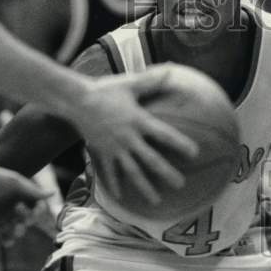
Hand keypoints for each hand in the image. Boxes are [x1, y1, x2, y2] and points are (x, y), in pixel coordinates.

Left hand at [0, 160, 50, 240]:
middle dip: (28, 220)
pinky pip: (2, 237)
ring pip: (16, 231)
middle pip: (28, 220)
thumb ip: (33, 191)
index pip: (36, 208)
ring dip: (19, 232)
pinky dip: (7, 241)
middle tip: (21, 214)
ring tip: (16, 229)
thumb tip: (52, 193)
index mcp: (20, 197)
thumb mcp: (15, 183)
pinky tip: (8, 241)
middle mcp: (12, 207)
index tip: (37, 210)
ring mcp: (2, 216)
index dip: (39, 212)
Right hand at [65, 65, 197, 204]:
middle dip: (166, 173)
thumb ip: (152, 81)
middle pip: (150, 159)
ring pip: (132, 172)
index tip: (195, 153)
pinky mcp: (101, 152)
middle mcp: (128, 138)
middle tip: (180, 185)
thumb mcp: (130, 84)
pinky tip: (121, 198)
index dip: (179, 143)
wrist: (76, 100)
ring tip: (156, 201)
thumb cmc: (105, 90)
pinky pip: (109, 172)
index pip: (163, 134)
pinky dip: (114, 185)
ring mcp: (114, 148)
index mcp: (138, 121)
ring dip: (145, 187)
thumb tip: (171, 70)